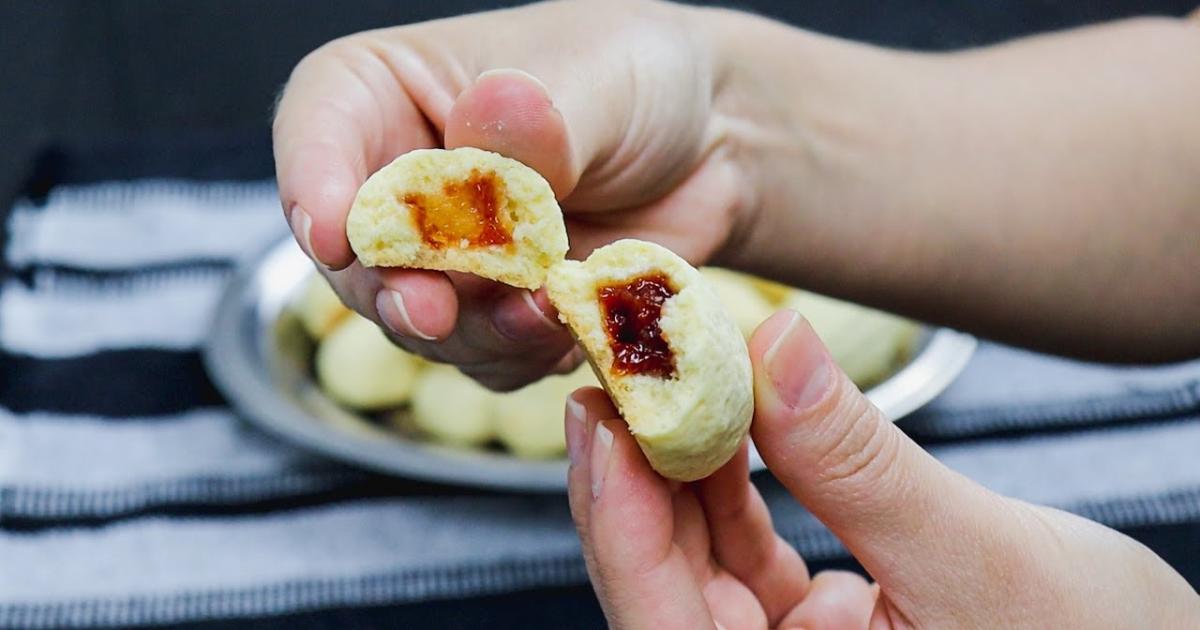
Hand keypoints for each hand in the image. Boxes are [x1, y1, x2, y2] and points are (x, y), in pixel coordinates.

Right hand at [272, 0, 749, 389]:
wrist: (712, 144)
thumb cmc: (634, 77)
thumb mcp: (592, 78)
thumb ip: (538, 118)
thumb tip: (489, 122)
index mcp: (389, 91)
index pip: (318, 129)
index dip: (314, 184)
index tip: (338, 233)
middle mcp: (400, 182)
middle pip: (355, 253)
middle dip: (395, 289)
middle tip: (433, 311)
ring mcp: (445, 257)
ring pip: (419, 324)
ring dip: (476, 332)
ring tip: (546, 308)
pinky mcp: (493, 312)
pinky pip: (483, 360)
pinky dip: (522, 355)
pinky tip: (571, 322)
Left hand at [565, 310, 1199, 627]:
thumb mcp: (980, 558)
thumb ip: (861, 463)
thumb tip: (774, 347)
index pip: (670, 628)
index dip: (620, 528)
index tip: (604, 421)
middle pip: (663, 590)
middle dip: (633, 480)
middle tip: (617, 371)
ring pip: (695, 564)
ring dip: (676, 469)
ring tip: (663, 374)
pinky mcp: (813, 627)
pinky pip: (745, 553)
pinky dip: (730, 482)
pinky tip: (723, 417)